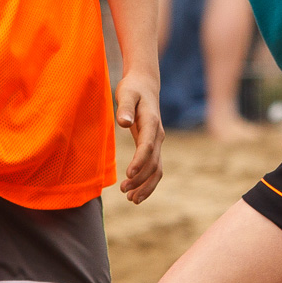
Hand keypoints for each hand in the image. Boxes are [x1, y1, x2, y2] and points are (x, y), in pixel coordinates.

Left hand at [114, 70, 163, 203]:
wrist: (145, 85)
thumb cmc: (132, 88)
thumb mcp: (126, 93)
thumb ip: (124, 107)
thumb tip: (124, 123)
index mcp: (151, 122)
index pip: (147, 146)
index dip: (139, 161)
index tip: (128, 174)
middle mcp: (158, 134)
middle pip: (154, 162)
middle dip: (141, 179)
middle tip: (124, 191)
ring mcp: (157, 141)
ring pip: (157, 169)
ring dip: (146, 185)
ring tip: (131, 198)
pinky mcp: (153, 145)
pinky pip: (154, 167)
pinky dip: (147, 181)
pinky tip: (135, 191)